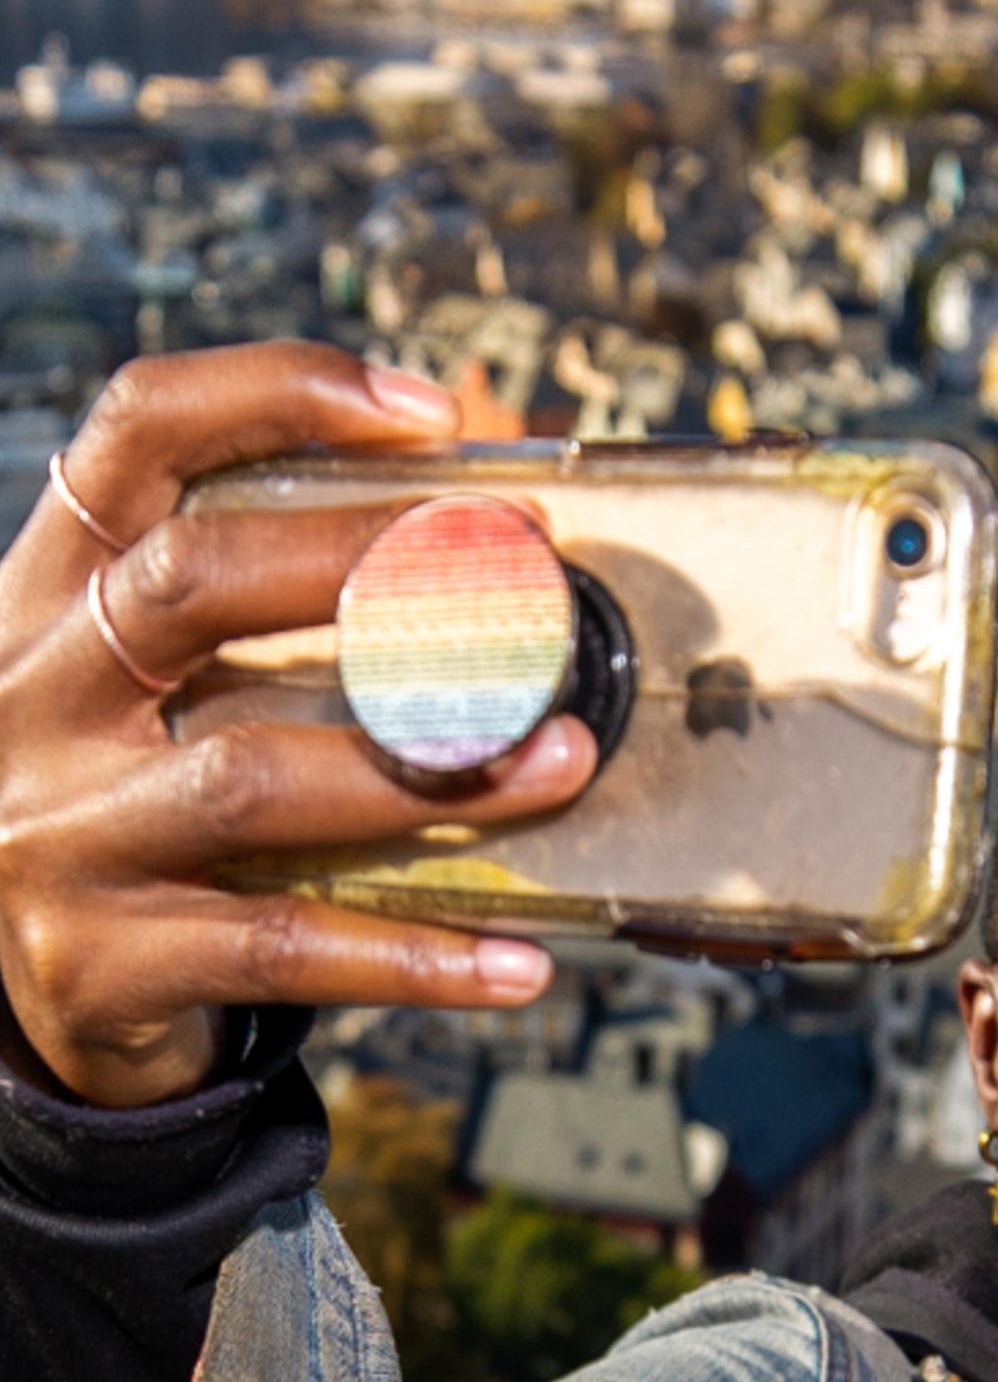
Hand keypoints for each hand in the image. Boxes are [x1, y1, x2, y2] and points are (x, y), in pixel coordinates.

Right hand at [0, 342, 599, 1108]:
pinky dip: (413, 956)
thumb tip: (491, 539)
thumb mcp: (162, 682)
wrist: (23, 987)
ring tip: (559, 760)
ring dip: (426, 769)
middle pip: (190, 582)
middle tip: (520, 573)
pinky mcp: (98, 961)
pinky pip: (281, 947)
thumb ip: (277, 606)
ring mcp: (55, 833)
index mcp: (53, 594)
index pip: (136, 436)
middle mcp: (34, 697)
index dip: (274, 394)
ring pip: (251, 776)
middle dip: (365, 564)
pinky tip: (517, 961)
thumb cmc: (138, 802)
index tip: (427, 415)